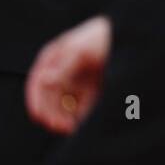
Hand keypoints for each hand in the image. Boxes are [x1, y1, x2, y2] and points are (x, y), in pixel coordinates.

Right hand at [25, 15, 110, 133]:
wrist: (128, 36)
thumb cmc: (100, 38)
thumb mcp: (80, 50)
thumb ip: (62, 67)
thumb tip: (44, 80)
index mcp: (53, 59)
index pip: (37, 83)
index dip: (36, 101)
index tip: (39, 116)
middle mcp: (62, 73)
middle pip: (49, 99)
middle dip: (52, 114)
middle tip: (59, 127)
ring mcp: (76, 83)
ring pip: (63, 107)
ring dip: (63, 119)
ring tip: (70, 128)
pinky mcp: (91, 92)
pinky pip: (80, 110)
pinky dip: (78, 119)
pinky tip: (81, 125)